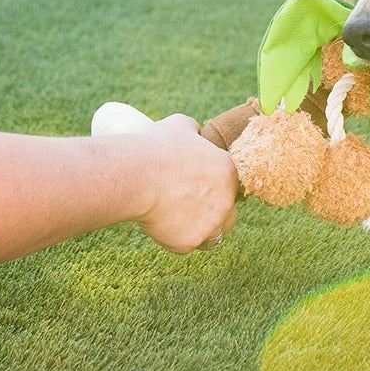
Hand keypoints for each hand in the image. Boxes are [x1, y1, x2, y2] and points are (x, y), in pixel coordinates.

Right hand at [129, 114, 239, 253]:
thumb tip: (194, 132)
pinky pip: (186, 245)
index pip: (231, 184)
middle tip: (189, 205)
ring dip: (199, 229)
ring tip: (176, 219)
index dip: (216, 187)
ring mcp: (211, 223)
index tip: (200, 187)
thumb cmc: (158, 147)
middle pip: (228, 213)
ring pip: (212, 234)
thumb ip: (194, 131)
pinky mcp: (191, 242)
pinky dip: (174, 238)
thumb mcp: (180, 125)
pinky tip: (160, 224)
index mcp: (228, 170)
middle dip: (214, 212)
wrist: (138, 175)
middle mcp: (226, 200)